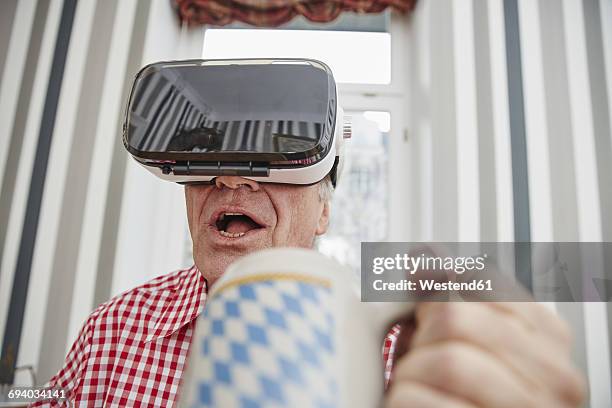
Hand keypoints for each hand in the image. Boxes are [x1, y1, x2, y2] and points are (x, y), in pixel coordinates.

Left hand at [385, 302, 585, 407]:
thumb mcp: (478, 342)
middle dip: (423, 333)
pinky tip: (409, 403)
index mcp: (550, 342)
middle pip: (457, 316)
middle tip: (420, 353)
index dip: (439, 288)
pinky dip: (402, 400)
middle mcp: (553, 380)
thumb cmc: (475, 396)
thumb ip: (457, 299)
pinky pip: (421, 402)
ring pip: (447, 361)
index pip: (486, 282)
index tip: (425, 301)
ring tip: (416, 384)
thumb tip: (424, 256)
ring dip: (412, 372)